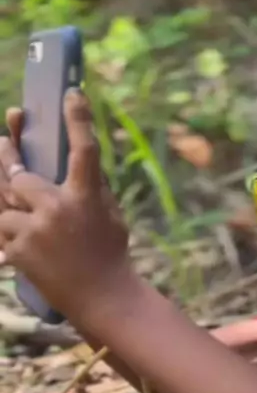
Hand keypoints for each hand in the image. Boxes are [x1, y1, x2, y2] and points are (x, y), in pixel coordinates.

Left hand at [0, 89, 132, 322]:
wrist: (104, 299)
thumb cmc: (111, 255)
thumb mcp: (111, 215)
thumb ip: (93, 189)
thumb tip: (79, 165)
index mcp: (87, 198)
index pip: (83, 149)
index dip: (77, 118)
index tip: (71, 93)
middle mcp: (58, 209)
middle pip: (20, 174)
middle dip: (9, 160)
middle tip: (3, 142)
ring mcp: (35, 231)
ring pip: (3, 202)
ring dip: (5, 200)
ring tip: (14, 199)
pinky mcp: (19, 251)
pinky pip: (2, 230)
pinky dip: (6, 230)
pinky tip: (16, 235)